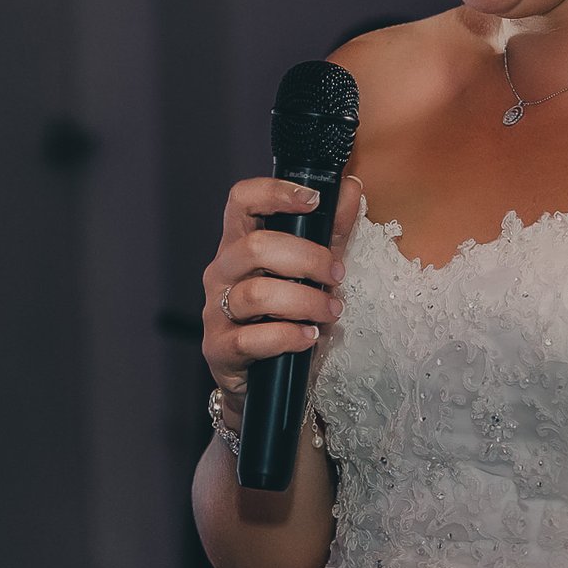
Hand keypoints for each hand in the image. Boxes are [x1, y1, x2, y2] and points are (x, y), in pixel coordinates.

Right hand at [199, 177, 362, 418]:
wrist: (264, 379)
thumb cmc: (286, 317)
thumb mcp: (312, 272)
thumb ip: (331, 232)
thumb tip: (351, 188)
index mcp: (240, 243)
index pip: (241, 201)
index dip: (274, 192)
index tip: (312, 200)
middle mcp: (222, 271)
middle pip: (255, 247)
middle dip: (306, 259)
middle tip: (336, 276)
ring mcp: (216, 310)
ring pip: (256, 294)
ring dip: (305, 302)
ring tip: (331, 312)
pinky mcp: (219, 348)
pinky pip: (251, 338)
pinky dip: (287, 336)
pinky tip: (309, 337)